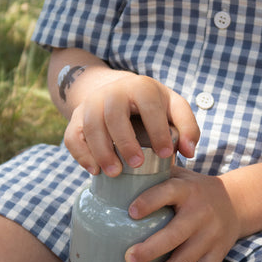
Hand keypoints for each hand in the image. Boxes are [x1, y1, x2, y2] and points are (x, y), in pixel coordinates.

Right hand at [63, 72, 198, 175]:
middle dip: (125, 142)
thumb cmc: (152, 106)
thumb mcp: (174, 108)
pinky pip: (73, 136)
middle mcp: (112, 92)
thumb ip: (187, 128)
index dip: (158, 131)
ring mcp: (91, 104)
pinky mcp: (76, 118)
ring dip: (102, 152)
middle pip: (114, 115)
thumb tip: (188, 152)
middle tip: (137, 165)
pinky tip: (95, 171)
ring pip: (90, 126)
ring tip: (115, 173)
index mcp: (140, 87)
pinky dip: (81, 155)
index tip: (166, 155)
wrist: (117, 93)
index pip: (148, 106)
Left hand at [124, 166, 241, 261]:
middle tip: (128, 258)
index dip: (149, 202)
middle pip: (174, 236)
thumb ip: (155, 174)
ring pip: (186, 261)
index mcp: (187, 190)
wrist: (236, 201)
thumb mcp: (180, 175)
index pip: (168, 192)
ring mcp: (211, 236)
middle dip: (150, 250)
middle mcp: (201, 214)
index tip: (131, 212)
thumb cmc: (194, 189)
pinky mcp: (218, 254)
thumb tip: (117, 173)